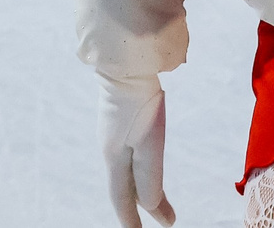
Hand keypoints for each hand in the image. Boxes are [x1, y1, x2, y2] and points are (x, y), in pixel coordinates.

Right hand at [99, 71, 173, 226]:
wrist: (127, 61)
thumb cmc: (139, 104)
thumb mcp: (147, 146)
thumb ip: (149, 178)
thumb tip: (150, 207)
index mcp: (114, 160)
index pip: (122, 200)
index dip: (131, 220)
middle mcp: (111, 149)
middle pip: (126, 187)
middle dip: (140, 207)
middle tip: (162, 220)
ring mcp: (114, 133)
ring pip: (129, 170)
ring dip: (141, 188)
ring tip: (155, 200)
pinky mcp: (122, 118)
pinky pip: (131, 153)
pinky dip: (140, 168)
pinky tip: (143, 162)